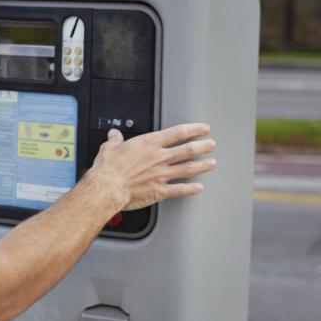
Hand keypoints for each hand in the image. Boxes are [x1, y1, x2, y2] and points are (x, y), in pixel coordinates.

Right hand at [84, 123, 215, 213]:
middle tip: (211, 144)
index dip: (194, 130)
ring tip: (212, 163)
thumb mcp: (109, 148)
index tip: (203, 129)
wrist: (107, 187)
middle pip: (188, 150)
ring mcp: (161, 175)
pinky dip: (191, 189)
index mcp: (149, 145)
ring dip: (202, 166)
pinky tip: (199, 188)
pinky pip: (179, 190)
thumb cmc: (108, 169)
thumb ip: (115, 141)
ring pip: (188, 169)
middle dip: (203, 146)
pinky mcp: (159, 191)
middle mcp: (159, 158)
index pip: (177, 133)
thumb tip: (114, 135)